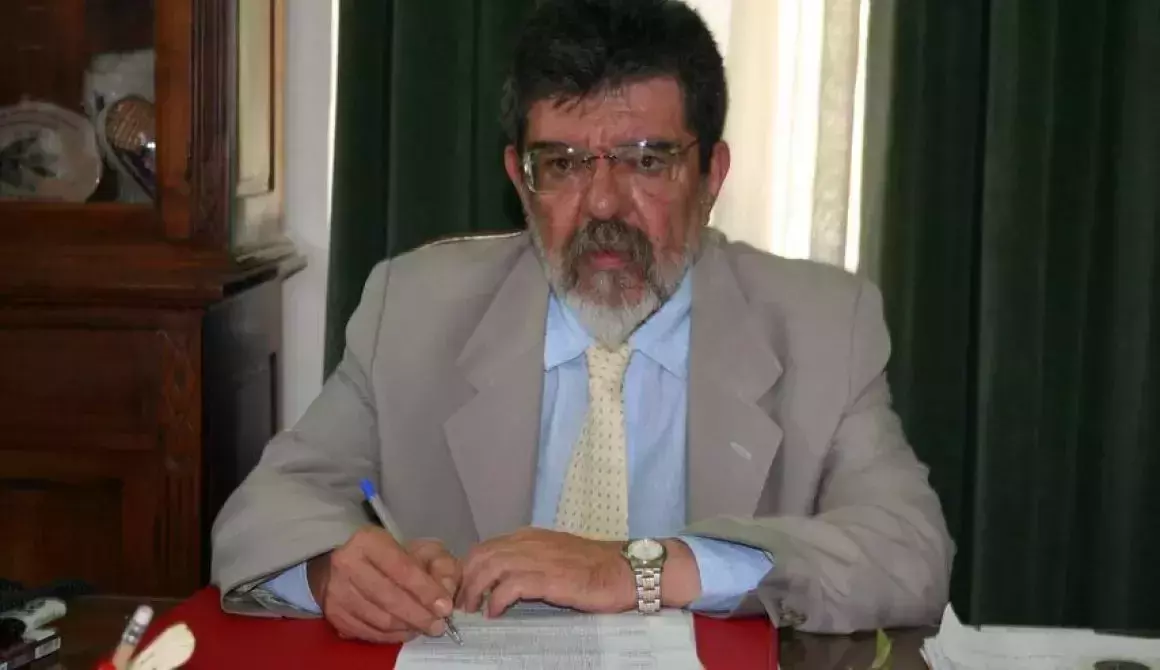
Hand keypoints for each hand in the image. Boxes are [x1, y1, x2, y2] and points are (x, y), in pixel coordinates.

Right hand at [308, 528, 460, 643]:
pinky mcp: (334, 614)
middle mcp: (346, 564)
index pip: (401, 569)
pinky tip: (406, 630)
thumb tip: (447, 589)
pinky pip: (369, 632)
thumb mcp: (420, 549)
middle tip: (439, 625)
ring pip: (380, 619)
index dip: (426, 591)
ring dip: (407, 627)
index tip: (445, 607)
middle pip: (389, 597)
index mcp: (368, 541)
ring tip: (425, 626)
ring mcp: (337, 591)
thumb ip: (440, 564)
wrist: (348, 564)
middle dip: (419, 615)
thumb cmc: (392, 556)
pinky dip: (392, 636)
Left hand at [458, 528, 635, 616]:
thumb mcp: (555, 557)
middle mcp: (530, 542)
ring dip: (477, 590)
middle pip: (481, 555)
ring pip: (490, 567)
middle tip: (463, 604)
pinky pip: (510, 585)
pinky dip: (497, 599)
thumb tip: (503, 582)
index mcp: (529, 537)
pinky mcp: (549, 577)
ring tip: (475, 610)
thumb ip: (530, 563)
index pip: (485, 547)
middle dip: (466, 580)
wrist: (626, 570)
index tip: (465, 590)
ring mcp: (539, 558)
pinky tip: (496, 612)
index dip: (469, 570)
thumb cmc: (594, 568)